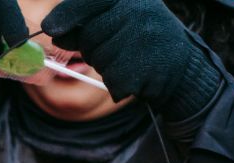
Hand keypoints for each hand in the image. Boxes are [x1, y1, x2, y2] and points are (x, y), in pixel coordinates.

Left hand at [42, 0, 220, 118]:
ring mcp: (143, 39)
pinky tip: (136, 74)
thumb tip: (52, 30)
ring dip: (107, 66)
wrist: (183, 67)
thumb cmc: (142, 41)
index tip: (49, 28)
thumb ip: (88, 22)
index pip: (89, 2)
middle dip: (93, 47)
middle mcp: (139, 12)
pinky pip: (111, 80)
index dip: (67, 15)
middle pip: (88, 37)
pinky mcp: (144, 67)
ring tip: (132, 58)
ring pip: (98, 60)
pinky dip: (118, 83)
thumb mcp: (120, 19)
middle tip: (119, 46)